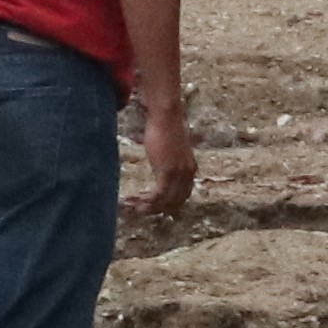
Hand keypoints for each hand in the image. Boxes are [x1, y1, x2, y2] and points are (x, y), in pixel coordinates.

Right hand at [131, 99, 196, 218]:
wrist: (166, 116)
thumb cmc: (165, 127)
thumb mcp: (171, 148)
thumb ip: (170, 160)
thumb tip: (161, 164)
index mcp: (190, 169)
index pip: (183, 196)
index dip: (169, 204)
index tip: (154, 207)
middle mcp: (188, 174)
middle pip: (176, 203)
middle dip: (159, 210)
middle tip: (142, 211)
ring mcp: (178, 174)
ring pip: (166, 202)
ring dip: (150, 208)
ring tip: (136, 209)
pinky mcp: (167, 173)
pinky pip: (158, 196)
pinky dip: (148, 202)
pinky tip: (137, 203)